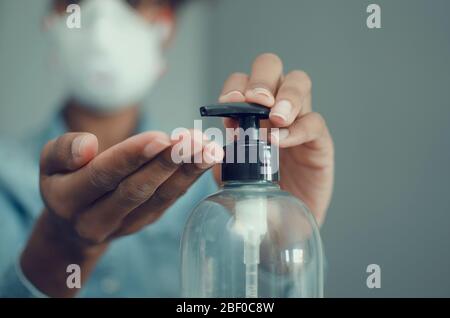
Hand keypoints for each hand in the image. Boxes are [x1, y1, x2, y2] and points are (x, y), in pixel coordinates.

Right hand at [21, 130, 222, 295]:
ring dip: (188, 172)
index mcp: (68, 200)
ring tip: (209, 150)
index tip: (162, 137)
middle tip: (194, 141)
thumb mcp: (49, 162)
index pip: (104, 175)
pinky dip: (190, 178)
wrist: (73, 227)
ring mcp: (127, 225)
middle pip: (138, 190)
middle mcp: (98, 219)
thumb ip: (63, 150)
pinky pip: (171, 200)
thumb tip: (88, 145)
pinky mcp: (148, 221)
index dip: (133, 156)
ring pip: (161, 198)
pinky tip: (207, 159)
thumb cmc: (64, 183)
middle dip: (168, 163)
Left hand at [217, 53, 333, 224]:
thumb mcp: (229, 174)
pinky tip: (281, 140)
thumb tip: (206, 142)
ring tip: (275, 118)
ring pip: (299, 83)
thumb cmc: (253, 193)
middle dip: (262, 79)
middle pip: (272, 68)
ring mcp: (298, 121)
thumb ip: (221, 154)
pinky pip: (314, 122)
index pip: (242, 81)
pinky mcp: (319, 142)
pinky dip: (297, 128)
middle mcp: (273, 109)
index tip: (227, 105)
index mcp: (249, 112)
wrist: (279, 225)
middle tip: (256, 100)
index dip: (235, 86)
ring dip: (286, 96)